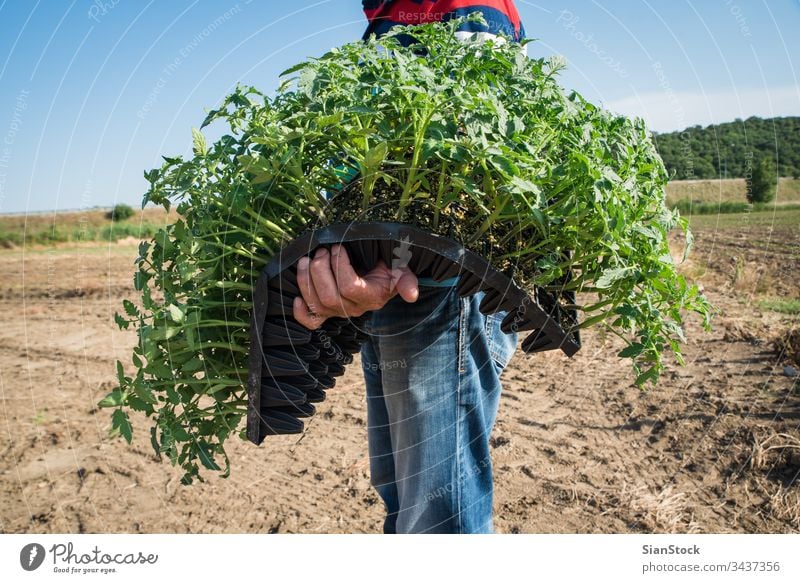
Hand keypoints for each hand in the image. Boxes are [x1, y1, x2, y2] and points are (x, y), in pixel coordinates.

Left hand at [293, 244, 418, 329]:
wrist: (379, 277)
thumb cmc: (388, 269)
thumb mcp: (401, 270)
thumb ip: (406, 280)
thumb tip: (411, 295)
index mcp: (371, 297)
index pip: (349, 287)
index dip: (339, 265)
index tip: (338, 246)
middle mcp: (354, 308)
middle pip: (329, 297)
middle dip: (320, 270)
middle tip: (321, 251)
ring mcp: (338, 312)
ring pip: (317, 304)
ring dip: (306, 280)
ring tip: (307, 260)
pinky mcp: (326, 313)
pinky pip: (311, 321)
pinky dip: (300, 312)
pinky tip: (296, 298)